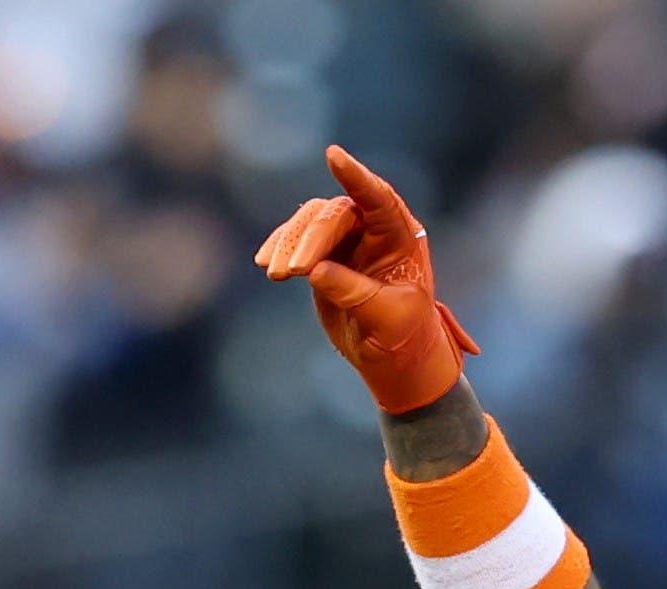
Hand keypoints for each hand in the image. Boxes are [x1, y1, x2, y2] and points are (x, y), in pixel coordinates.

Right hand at [255, 145, 478, 413]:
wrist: (391, 355)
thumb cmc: (402, 335)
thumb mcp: (386, 318)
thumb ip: (354, 293)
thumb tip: (316, 271)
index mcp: (401, 238)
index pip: (380, 199)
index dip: (356, 177)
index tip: (333, 156)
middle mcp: (374, 230)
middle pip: (336, 214)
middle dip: (311, 238)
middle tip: (292, 271)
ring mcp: (347, 239)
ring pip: (311, 222)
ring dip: (289, 244)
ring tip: (274, 274)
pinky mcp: (323, 253)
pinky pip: (296, 238)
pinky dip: (279, 247)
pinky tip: (265, 263)